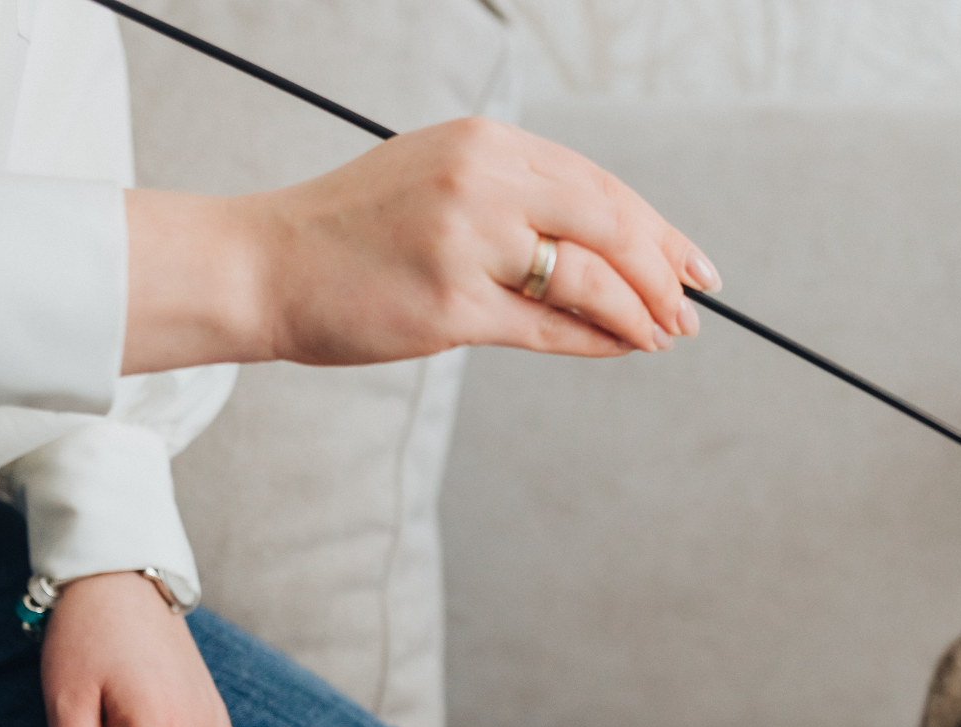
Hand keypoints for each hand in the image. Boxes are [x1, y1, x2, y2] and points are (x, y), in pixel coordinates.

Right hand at [121, 117, 720, 374]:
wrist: (265, 264)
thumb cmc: (356, 233)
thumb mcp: (441, 185)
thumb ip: (518, 204)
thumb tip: (609, 251)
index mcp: (484, 144)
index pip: (599, 186)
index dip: (657, 230)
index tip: (695, 265)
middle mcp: (481, 181)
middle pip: (609, 224)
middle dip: (663, 272)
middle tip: (693, 308)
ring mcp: (466, 242)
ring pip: (587, 277)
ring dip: (638, 312)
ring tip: (664, 335)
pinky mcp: (450, 304)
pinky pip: (548, 325)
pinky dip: (596, 339)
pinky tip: (623, 348)